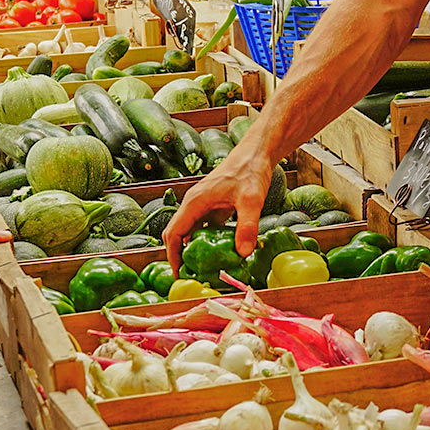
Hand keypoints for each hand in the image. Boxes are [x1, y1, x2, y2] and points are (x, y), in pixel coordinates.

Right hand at [163, 145, 272, 275]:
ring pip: (191, 232)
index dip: (173, 256)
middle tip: (192, 276)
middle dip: (180, 256)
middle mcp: (194, 204)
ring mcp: (203, 205)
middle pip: (177, 234)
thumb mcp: (251, 200)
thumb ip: (247, 226)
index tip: (179, 274)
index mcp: (194, 202)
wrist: (257, 153)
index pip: (173, 233)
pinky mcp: (214, 207)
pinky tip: (221, 254)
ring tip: (204, 270)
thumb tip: (243, 253)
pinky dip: (208, 242)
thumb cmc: (250, 171)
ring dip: (194, 251)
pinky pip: (205, 229)